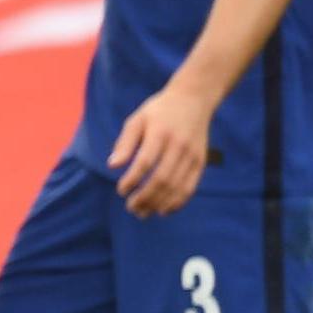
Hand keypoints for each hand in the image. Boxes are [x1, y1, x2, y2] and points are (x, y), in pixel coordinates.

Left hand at [109, 84, 212, 216]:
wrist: (193, 99)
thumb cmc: (159, 111)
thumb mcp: (137, 119)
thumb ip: (125, 143)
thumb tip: (112, 166)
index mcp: (160, 132)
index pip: (145, 162)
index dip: (132, 180)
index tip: (121, 191)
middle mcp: (178, 144)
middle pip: (162, 178)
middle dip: (145, 198)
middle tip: (131, 208)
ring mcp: (192, 154)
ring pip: (176, 186)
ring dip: (158, 204)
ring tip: (143, 212)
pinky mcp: (200, 162)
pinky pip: (190, 187)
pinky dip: (177, 202)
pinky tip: (163, 210)